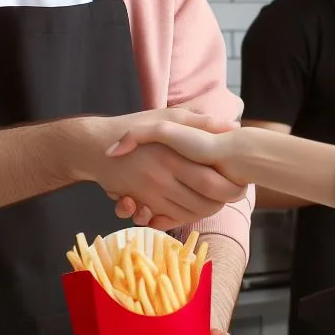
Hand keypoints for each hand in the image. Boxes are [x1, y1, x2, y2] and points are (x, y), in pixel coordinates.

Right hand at [76, 109, 244, 226]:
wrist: (93, 146)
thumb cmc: (134, 125)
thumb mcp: (167, 116)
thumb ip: (201, 122)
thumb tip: (233, 125)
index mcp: (172, 156)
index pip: (211, 182)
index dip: (230, 187)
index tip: (240, 180)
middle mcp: (161, 179)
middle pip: (203, 204)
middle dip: (223, 203)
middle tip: (234, 194)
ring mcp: (150, 194)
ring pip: (189, 214)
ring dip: (206, 210)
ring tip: (218, 197)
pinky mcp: (141, 203)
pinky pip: (170, 218)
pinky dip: (185, 215)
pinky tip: (193, 204)